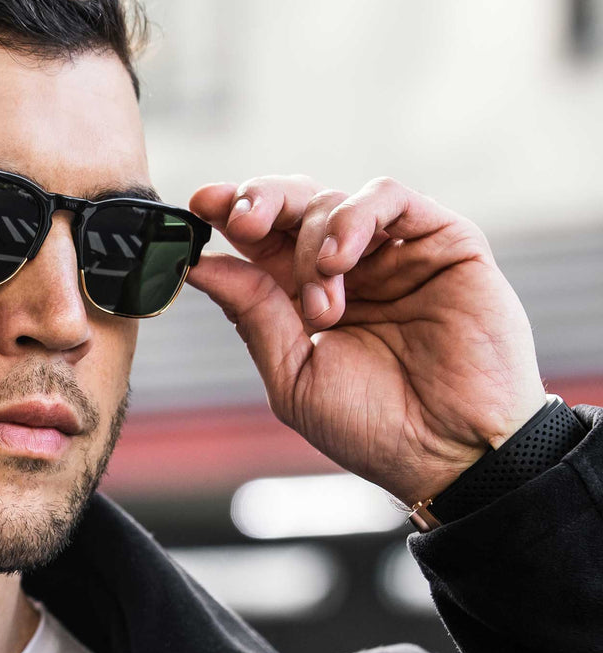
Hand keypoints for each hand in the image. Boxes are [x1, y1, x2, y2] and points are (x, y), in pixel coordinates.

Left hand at [186, 175, 547, 504]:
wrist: (451, 453)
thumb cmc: (375, 427)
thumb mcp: (293, 375)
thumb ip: (253, 314)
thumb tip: (201, 265)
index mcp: (302, 297)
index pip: (259, 237)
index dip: (228, 210)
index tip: (200, 204)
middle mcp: (346, 268)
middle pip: (292, 203)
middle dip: (258, 200)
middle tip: (240, 222)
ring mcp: (393, 252)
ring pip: (334, 200)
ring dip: (311, 244)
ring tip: (322, 308)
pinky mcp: (443, 241)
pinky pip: (391, 198)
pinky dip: (354, 217)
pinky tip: (338, 259)